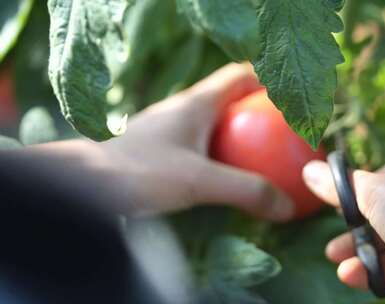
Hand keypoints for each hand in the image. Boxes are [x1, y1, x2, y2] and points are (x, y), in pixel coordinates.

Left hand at [33, 64, 293, 220]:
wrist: (84, 185)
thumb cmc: (140, 172)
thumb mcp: (199, 181)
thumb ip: (245, 191)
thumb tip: (287, 207)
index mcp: (196, 102)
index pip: (239, 76)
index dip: (267, 81)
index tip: (288, 102)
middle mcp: (183, 109)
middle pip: (229, 99)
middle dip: (256, 111)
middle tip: (281, 133)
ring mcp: (170, 129)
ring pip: (214, 123)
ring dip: (237, 134)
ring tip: (260, 156)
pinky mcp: (160, 149)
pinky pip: (200, 144)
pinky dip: (219, 154)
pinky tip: (225, 176)